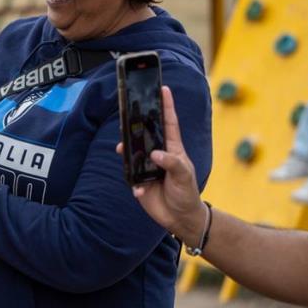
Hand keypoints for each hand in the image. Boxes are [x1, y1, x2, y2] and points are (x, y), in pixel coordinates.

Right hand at [116, 86, 207, 242]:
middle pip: (144, 134)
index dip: (166, 106)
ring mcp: (147, 167)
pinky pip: (130, 176)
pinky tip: (140, 189)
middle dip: (135, 124)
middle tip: (128, 113)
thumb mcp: (184, 176)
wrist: (179, 218)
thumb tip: (155, 154)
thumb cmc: (187, 193)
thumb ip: (172, 163)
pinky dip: (133, 182)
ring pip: (132, 152)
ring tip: (121, 147)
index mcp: (173, 149)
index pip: (169, 123)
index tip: (164, 89)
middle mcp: (158, 154)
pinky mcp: (138, 181)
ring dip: (126, 150)